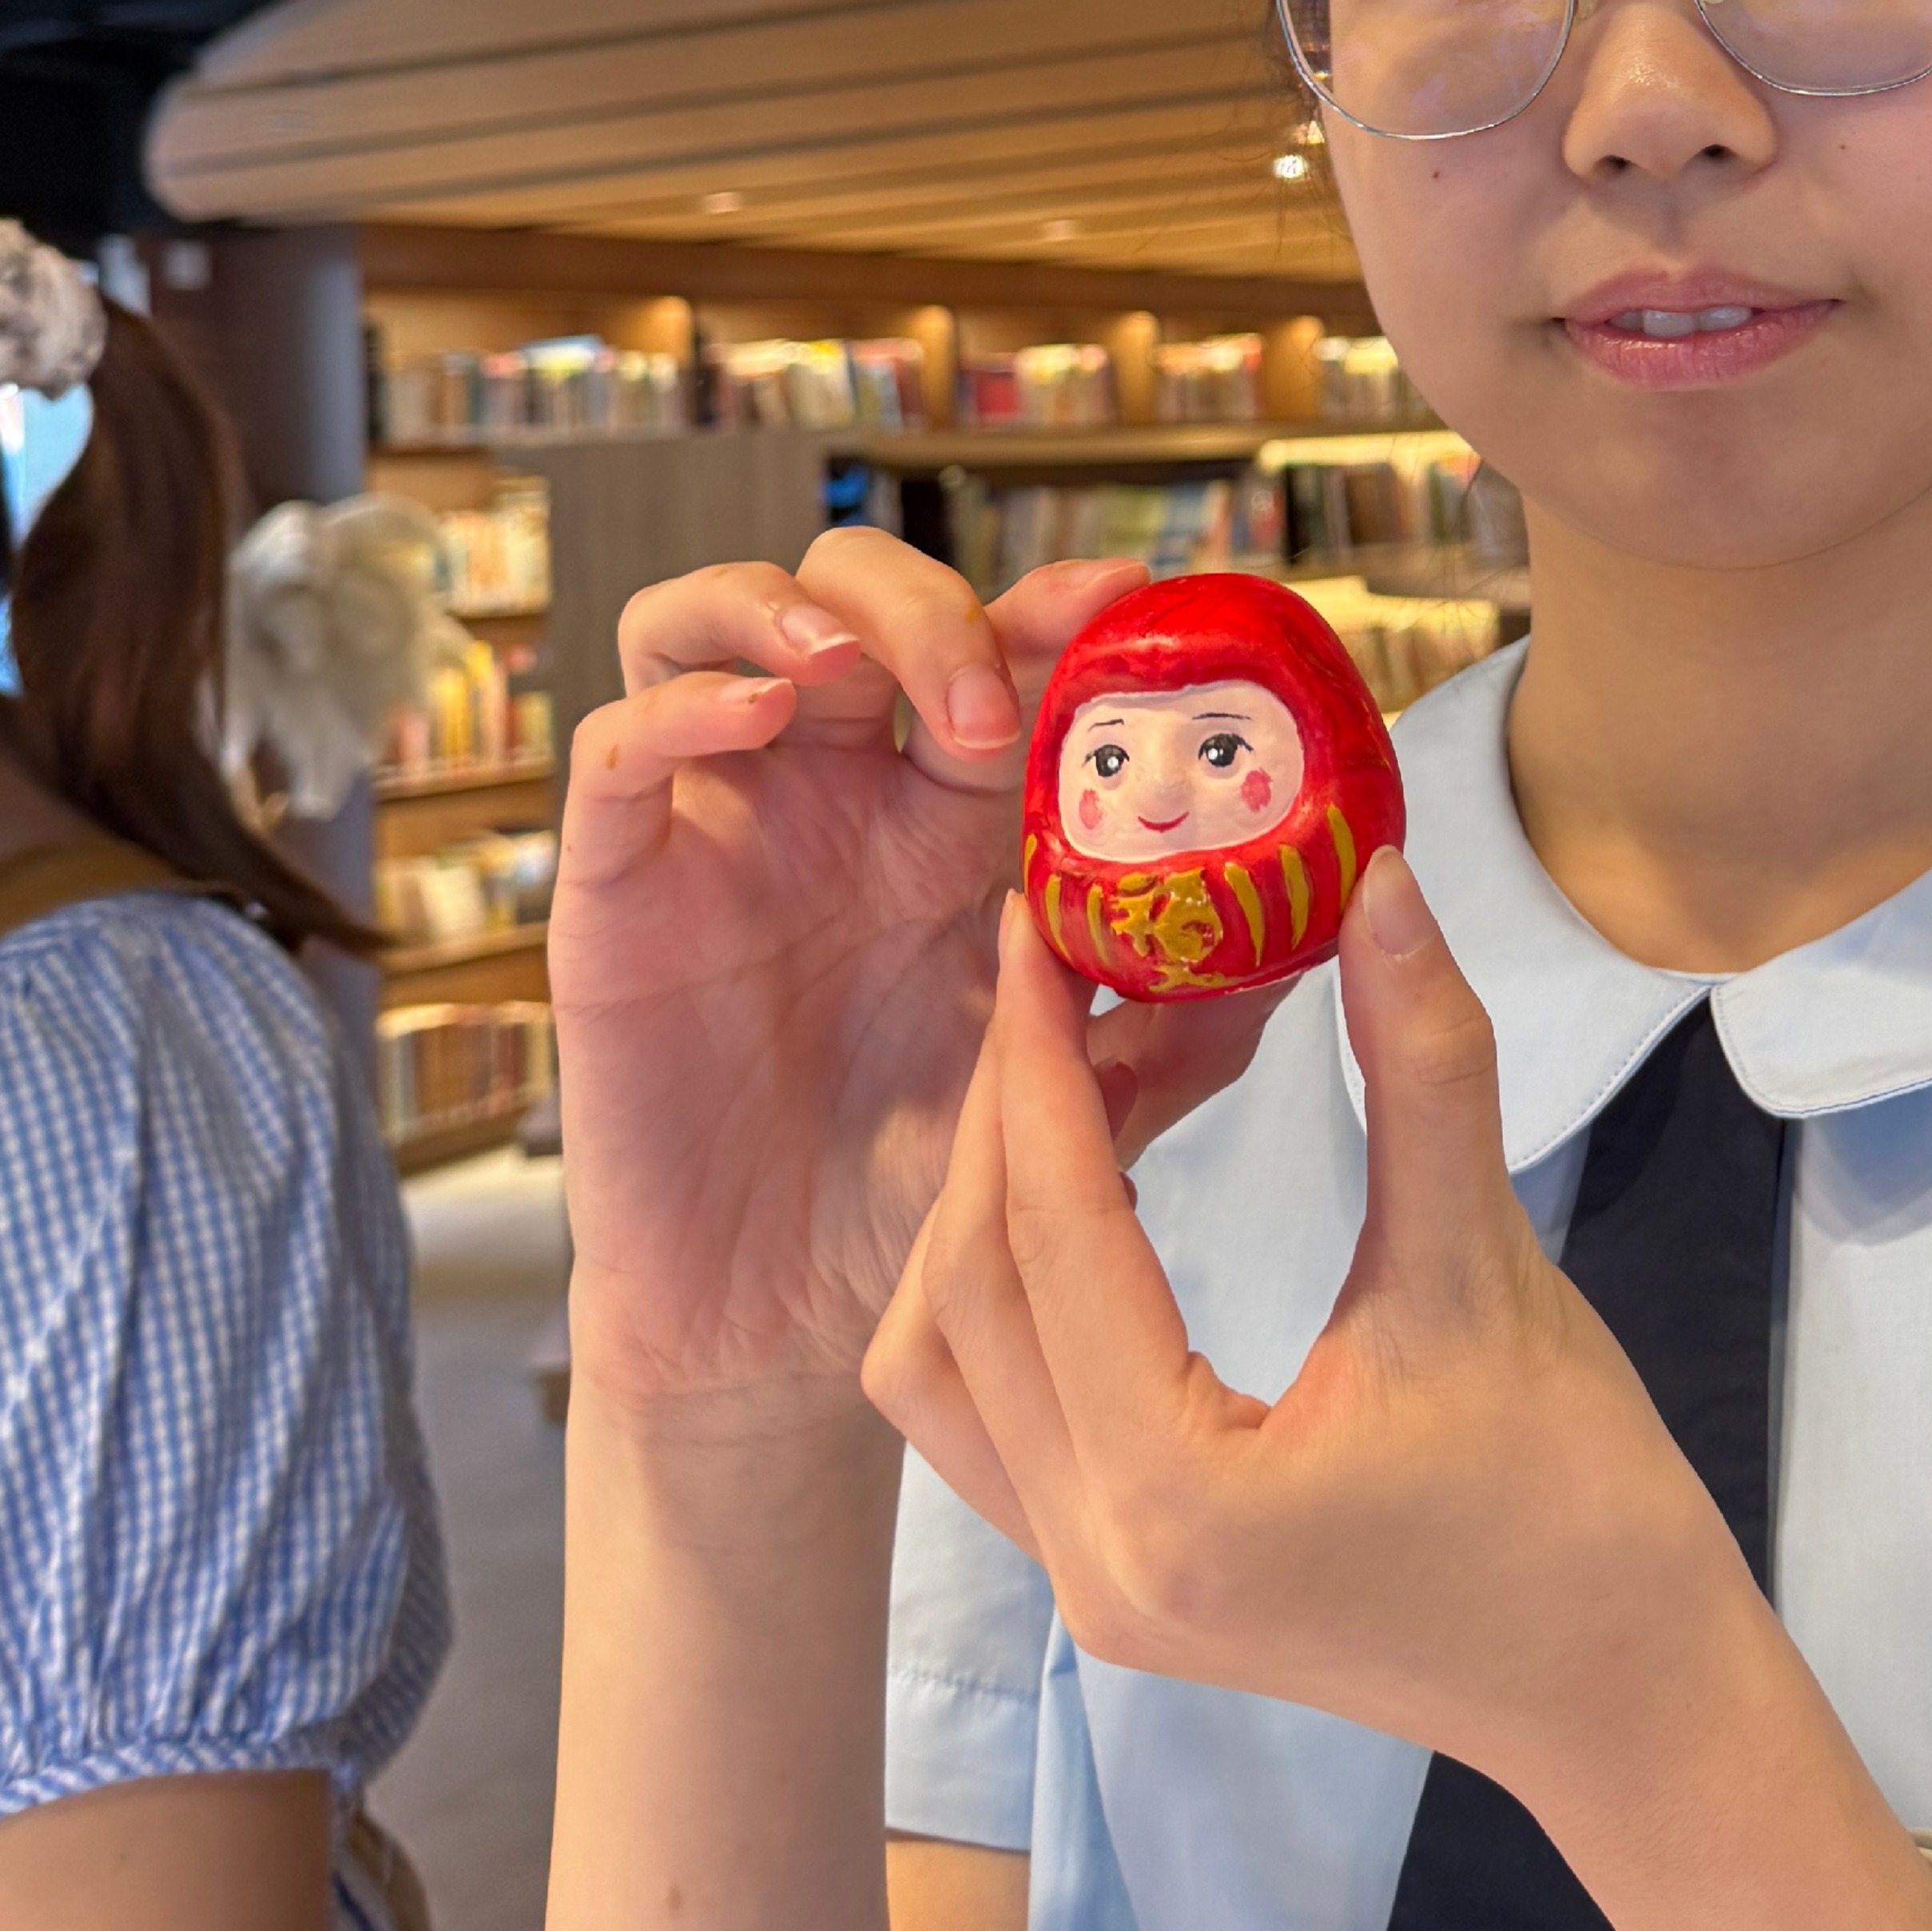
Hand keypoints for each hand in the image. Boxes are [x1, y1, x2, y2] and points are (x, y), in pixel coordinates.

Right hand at [553, 534, 1286, 1419]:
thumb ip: (1180, 1020)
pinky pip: (612, 748)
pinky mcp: (615, 890)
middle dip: (927, 609)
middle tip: (986, 699)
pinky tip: (755, 715)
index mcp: (944, 812)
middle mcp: (830, 790)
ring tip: (853, 667)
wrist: (786, 1332)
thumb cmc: (923, 1193)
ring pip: (713, 621)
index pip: (988, 652)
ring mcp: (718, 825)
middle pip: (854, 597)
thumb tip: (1319, 931)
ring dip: (790, 610)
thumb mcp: (1075, 1094)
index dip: (1049, 608)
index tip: (1126, 600)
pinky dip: (680, 703)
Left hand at [864, 858, 1745, 1797]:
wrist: (1621, 1687)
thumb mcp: (1491, 1270)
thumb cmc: (1578, 1498)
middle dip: (1001, 1116)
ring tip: (1073, 1074)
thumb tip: (1377, 882)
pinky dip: (1009, 1291)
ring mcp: (1091, 1584)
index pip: (1048, 1236)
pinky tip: (1088, 1189)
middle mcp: (1092, 1557)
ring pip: (947, 1366)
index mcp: (1172, 1495)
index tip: (1032, 920)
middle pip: (966, 1296)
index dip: (1032, 1061)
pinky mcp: (1113, 1580)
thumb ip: (1423, 1069)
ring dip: (987, 1211)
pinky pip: (993, 1417)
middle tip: (1060, 970)